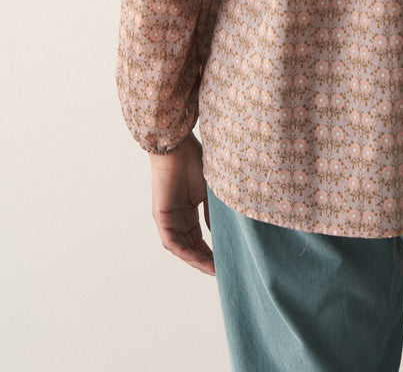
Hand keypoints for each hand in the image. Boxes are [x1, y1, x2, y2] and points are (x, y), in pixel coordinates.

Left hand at [148, 132, 214, 275]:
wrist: (178, 147)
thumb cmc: (195, 161)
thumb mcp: (210, 191)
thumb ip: (213, 212)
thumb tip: (221, 231)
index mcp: (188, 211)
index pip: (199, 238)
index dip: (212, 251)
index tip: (226, 261)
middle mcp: (177, 218)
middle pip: (191, 247)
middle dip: (206, 261)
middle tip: (222, 271)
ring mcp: (168, 219)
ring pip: (181, 248)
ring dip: (196, 260)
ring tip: (213, 270)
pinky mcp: (161, 217)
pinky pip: (172, 242)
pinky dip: (185, 253)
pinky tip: (198, 260)